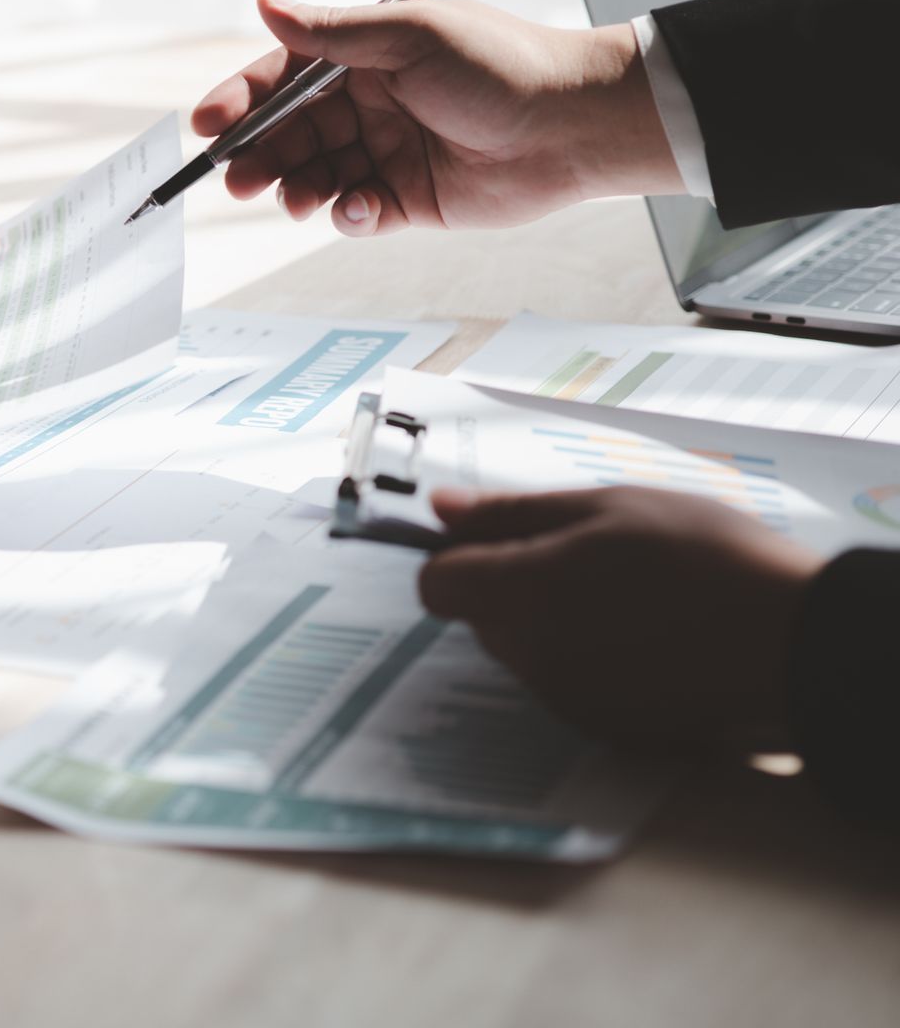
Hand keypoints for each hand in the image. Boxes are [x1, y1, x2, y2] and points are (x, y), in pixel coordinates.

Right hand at [191, 0, 684, 235]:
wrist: (575, 125)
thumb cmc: (501, 64)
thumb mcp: (408, 37)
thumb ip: (330, 31)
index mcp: (365, 58)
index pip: (283, 78)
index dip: (240, 101)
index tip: (206, 126)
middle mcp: (371, 104)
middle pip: (290, 135)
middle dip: (260, 157)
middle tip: (238, 179)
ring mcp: (388, 153)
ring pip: (316, 177)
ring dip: (297, 190)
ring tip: (295, 200)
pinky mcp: (410, 200)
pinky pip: (358, 211)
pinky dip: (347, 215)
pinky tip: (358, 209)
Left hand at [419, 486, 823, 751]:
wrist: (800, 646)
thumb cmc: (707, 560)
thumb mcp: (610, 507)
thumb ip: (514, 511)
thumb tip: (439, 509)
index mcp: (518, 597)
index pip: (437, 583)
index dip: (462, 552)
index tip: (505, 534)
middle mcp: (528, 660)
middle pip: (482, 616)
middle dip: (516, 583)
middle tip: (594, 554)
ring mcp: (565, 702)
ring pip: (527, 650)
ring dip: (556, 619)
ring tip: (635, 592)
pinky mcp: (605, 729)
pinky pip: (571, 683)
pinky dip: (594, 657)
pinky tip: (653, 635)